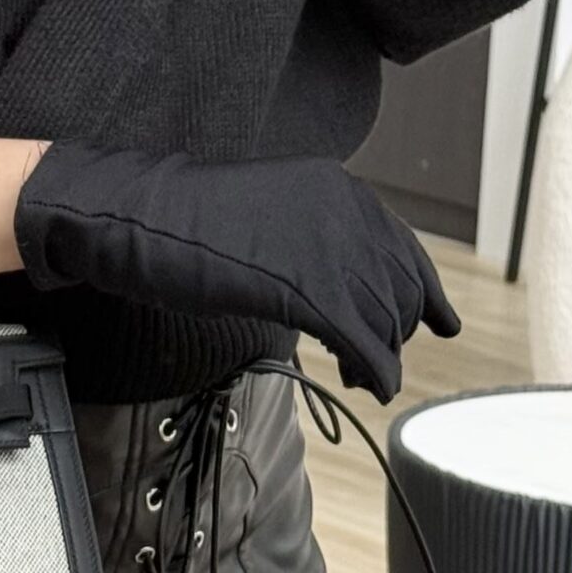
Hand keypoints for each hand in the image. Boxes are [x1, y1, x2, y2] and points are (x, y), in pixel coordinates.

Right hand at [14, 141, 461, 403]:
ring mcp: (328, 248)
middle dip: (400, 329)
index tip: (434, 320)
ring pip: (387, 317)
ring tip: (363, 378)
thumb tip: (339, 276)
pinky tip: (368, 386)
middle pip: (402, 285)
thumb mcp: (266, 213)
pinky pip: (363, 341)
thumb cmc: (182, 219)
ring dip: (383, 356)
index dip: (422, 290)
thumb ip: (310, 234)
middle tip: (381, 360)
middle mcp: (345, 211)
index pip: (402, 245)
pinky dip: (376, 371)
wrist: (137, 215)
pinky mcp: (306, 288)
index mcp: (336, 187)